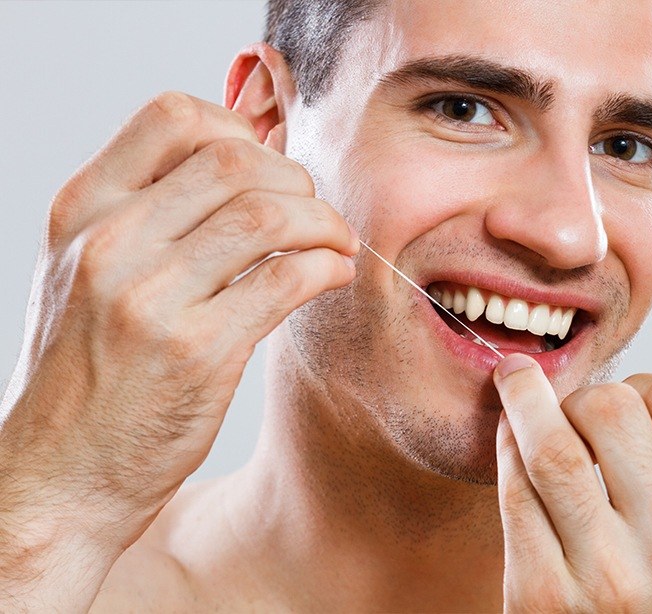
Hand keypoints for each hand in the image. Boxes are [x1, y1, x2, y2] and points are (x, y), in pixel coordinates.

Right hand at [0, 92, 356, 607]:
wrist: (59, 473)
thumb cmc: (87, 370)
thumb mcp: (91, 271)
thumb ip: (153, 212)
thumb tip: (248, 153)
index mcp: (83, 209)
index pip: (175, 115)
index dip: (242, 129)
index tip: (269, 171)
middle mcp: (110, 242)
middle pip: (236, 158)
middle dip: (297, 180)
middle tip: (315, 214)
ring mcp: (151, 297)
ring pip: (270, 214)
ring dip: (324, 224)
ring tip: (336, 246)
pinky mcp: (197, 352)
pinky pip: (287, 278)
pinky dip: (327, 268)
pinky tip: (331, 277)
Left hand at [493, 353, 651, 611]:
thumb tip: (627, 391)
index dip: (643, 385)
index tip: (624, 400)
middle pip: (610, 408)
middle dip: (580, 394)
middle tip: (568, 407)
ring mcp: (605, 574)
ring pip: (550, 446)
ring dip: (523, 399)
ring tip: (512, 381)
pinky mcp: (541, 597)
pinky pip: (513, 493)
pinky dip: (504, 451)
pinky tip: (507, 442)